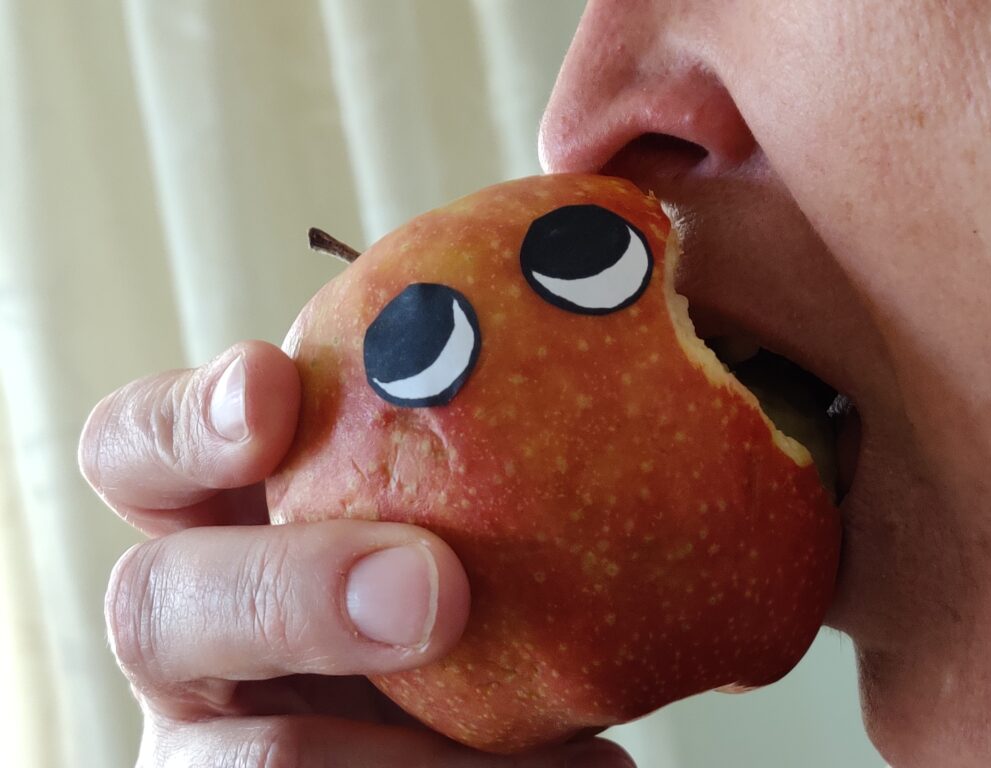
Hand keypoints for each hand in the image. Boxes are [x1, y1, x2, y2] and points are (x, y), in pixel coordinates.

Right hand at [79, 341, 633, 766]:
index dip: (186, 419)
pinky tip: (594, 762)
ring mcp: (218, 733)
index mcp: (213, 510)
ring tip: (564, 740)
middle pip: (155, 603)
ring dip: (392, 755)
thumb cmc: (467, 537)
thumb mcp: (455, 460)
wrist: (469, 684)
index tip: (274, 389)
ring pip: (244, 757)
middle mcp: (193, 619)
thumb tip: (608, 249)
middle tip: (438, 592)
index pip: (136, 446)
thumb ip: (479, 402)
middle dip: (288, 595)